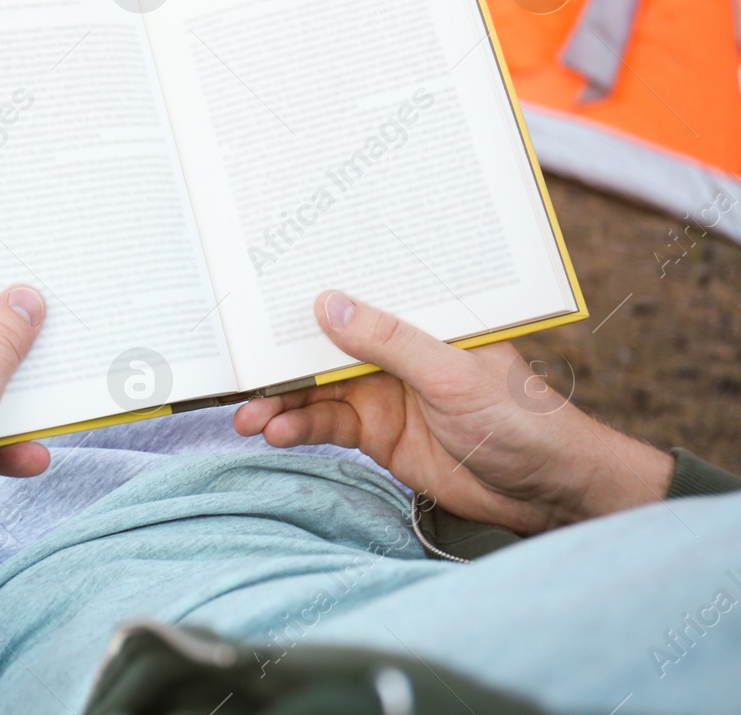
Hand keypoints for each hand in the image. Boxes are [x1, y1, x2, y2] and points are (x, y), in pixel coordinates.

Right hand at [233, 291, 673, 534]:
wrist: (546, 492)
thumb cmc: (520, 419)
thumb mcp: (452, 375)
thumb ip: (388, 341)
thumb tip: (327, 302)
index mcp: (419, 317)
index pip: (357, 297)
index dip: (309, 294)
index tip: (258, 297)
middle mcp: (394, 350)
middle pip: (322, 346)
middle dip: (279, 360)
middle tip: (239, 374)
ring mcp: (381, 391)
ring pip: (315, 389)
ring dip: (281, 401)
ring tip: (249, 419)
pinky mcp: (375, 433)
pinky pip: (325, 424)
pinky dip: (298, 428)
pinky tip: (277, 434)